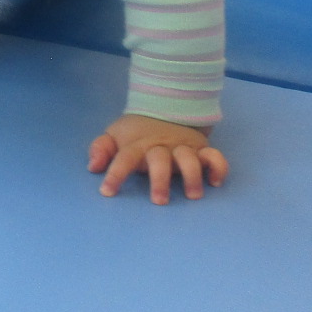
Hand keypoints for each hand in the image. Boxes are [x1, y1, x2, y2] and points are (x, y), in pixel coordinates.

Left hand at [88, 115, 228, 203]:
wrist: (165, 109)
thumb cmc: (136, 134)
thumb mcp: (116, 136)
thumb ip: (102, 149)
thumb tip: (93, 166)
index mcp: (138, 145)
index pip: (124, 158)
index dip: (115, 173)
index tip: (107, 192)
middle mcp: (161, 147)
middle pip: (160, 160)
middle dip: (160, 179)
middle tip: (159, 201)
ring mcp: (182, 148)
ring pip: (189, 158)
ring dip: (192, 175)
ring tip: (193, 196)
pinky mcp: (201, 149)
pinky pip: (215, 156)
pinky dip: (218, 167)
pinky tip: (215, 182)